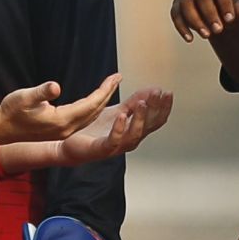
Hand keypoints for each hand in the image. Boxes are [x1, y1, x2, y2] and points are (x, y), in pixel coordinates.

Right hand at [0, 72, 120, 143]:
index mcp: (61, 120)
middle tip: (118, 78)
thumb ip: (41, 92)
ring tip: (110, 87)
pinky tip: (94, 101)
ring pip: (90, 116)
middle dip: (108, 94)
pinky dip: (93, 108)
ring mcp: (64, 131)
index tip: (115, 77)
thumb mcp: (24, 97)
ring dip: (102, 101)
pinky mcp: (59, 131)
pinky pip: (83, 119)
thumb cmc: (11, 110)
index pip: (91, 104)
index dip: (105, 90)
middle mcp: (66, 128)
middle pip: (94, 111)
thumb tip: (55, 86)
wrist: (1, 129)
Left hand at [58, 88, 173, 164]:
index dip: (163, 107)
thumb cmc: (95, 130)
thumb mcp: (117, 112)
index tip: (167, 92)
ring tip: (143, 104)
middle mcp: (128, 140)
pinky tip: (122, 116)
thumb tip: (151, 90)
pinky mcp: (101, 149)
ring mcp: (116, 146)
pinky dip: (119, 128)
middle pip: (148, 127)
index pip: (155, 120)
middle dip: (156, 110)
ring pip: (134, 135)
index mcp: (134, 131)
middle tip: (159, 95)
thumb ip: (133, 102)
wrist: (71, 143)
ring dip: (140, 119)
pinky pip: (113, 141)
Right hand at [169, 0, 238, 42]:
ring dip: (195, 20)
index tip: (230, 20)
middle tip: (218, 30)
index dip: (225, 3)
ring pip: (186, 3)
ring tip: (206, 36)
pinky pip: (175, 14)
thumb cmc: (232, 13)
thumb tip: (233, 14)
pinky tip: (190, 39)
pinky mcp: (177, 4)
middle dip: (210, 13)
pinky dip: (181, 27)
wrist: (222, 21)